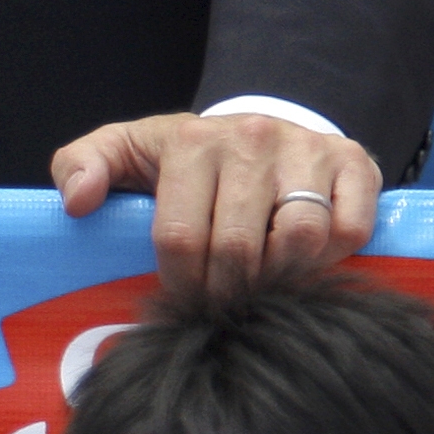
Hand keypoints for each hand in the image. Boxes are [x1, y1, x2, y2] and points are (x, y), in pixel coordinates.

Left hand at [53, 110, 380, 293]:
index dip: (179, 283)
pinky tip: (299, 261)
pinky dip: (327, 258)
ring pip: (299, 238)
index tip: (180, 297)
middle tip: (218, 304)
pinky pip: (349, 228)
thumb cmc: (180, 158)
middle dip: (223, 290)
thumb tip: (77, 201)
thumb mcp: (122, 152)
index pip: (180, 238)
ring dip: (276, 277)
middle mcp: (254, 138)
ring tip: (257, 285)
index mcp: (192, 143)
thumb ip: (80, 165)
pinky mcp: (355, 162)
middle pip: (238, 247)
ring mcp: (309, 148)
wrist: (253, 130)